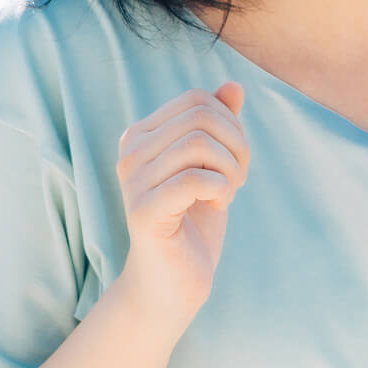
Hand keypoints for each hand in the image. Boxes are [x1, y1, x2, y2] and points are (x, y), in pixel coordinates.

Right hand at [115, 81, 249, 329]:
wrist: (174, 282)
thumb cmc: (194, 222)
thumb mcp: (213, 167)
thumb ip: (220, 125)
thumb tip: (232, 86)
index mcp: (141, 135)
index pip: (197, 99)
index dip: (230, 123)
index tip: (234, 158)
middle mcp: (129, 153)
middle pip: (201, 117)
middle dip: (236, 144)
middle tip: (238, 177)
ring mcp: (132, 182)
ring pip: (199, 144)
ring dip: (231, 168)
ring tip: (227, 192)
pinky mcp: (143, 212)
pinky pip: (195, 179)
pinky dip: (221, 188)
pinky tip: (217, 204)